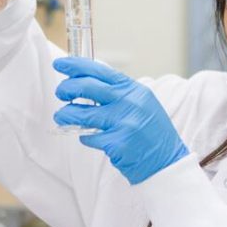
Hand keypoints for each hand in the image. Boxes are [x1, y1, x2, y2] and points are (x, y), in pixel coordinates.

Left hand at [53, 57, 189, 184]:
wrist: (166, 162)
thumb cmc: (151, 132)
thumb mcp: (141, 104)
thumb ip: (118, 93)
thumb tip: (85, 82)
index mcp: (134, 90)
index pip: (100, 71)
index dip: (77, 66)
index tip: (61, 64)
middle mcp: (130, 103)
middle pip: (87, 87)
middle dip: (67, 88)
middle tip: (61, 93)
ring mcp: (124, 123)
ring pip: (82, 114)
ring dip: (66, 114)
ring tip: (62, 116)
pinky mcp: (117, 144)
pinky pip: (89, 137)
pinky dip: (85, 137)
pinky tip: (90, 137)